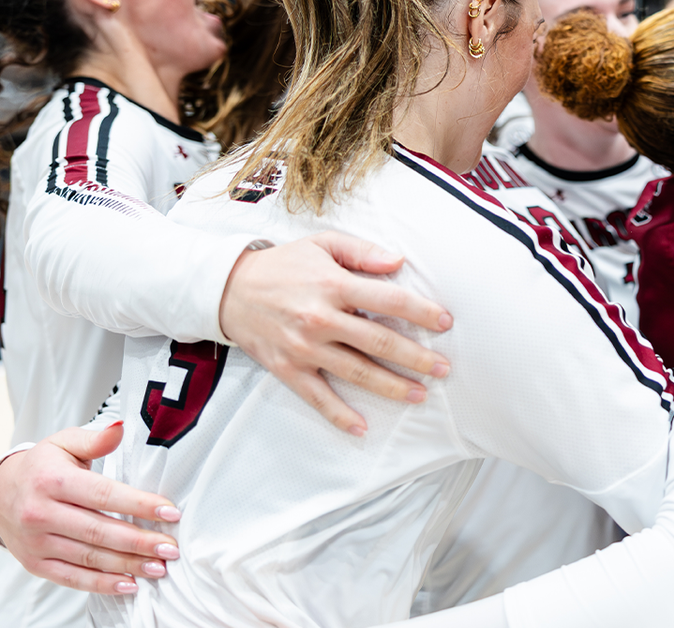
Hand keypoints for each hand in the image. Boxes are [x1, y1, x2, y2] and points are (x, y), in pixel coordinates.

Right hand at [0, 422, 180, 594]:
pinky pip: (71, 578)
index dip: (139, 504)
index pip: (103, 494)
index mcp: (52, 480)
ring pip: (88, 557)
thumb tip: (120, 428)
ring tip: (159, 568)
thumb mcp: (65, 443)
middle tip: (171, 548)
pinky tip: (129, 585)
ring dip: (127, 565)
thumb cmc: (44, 466)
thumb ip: (96, 439)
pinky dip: (101, 584)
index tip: (171, 512)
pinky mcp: (34, 564)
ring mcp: (36, 542)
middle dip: (139, 542)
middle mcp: (40, 513)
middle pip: (99, 530)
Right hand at [220, 232, 448, 435]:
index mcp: (334, 285)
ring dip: (392, 387)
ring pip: (357, 372)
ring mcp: (304, 347)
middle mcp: (321, 319)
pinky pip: (318, 397)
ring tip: (420, 395)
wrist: (228, 290)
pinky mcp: (288, 369)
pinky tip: (362, 428)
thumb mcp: (322, 244)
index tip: (445, 323)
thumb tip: (399, 261)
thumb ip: (362, 252)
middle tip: (444, 368)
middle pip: (380, 343)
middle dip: (417, 358)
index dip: (421, 313)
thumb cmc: (284, 264)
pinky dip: (339, 415)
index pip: (389, 301)